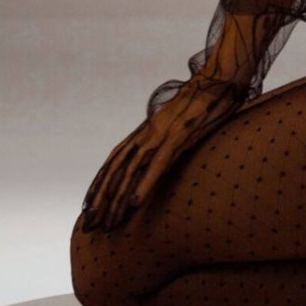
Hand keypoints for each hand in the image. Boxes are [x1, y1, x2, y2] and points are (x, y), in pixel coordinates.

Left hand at [80, 75, 245, 233]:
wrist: (218, 80)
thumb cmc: (202, 103)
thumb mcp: (178, 125)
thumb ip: (165, 143)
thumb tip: (158, 162)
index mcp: (145, 131)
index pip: (114, 160)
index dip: (98, 184)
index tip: (87, 207)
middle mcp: (147, 133)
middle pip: (116, 170)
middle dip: (101, 200)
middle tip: (89, 226)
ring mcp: (161, 134)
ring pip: (131, 170)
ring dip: (117, 199)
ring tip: (108, 223)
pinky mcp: (178, 136)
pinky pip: (158, 164)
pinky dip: (145, 183)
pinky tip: (134, 203)